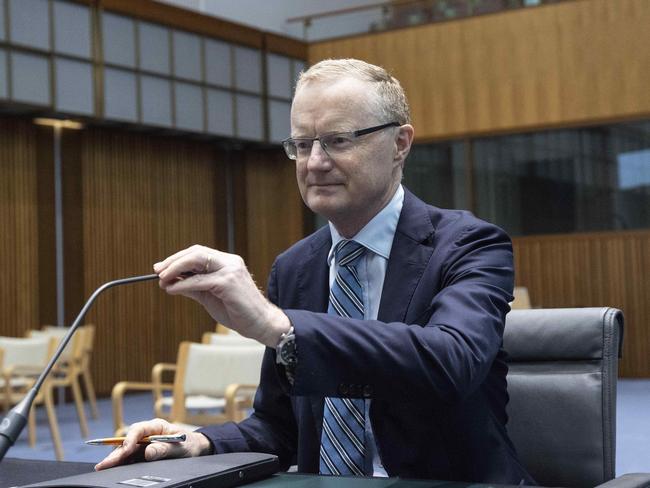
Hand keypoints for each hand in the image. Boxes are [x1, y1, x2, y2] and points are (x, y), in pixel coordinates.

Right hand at [94, 418, 211, 470]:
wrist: (195, 448)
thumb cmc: (189, 444)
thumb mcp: (180, 447)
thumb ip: (165, 449)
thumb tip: (148, 452)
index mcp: (157, 426)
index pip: (139, 429)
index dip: (130, 439)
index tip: (125, 449)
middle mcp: (148, 433)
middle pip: (128, 441)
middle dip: (116, 452)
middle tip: (104, 464)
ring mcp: (144, 443)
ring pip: (127, 450)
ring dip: (116, 458)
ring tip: (103, 468)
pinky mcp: (143, 453)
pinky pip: (131, 457)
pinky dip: (122, 463)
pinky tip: (114, 468)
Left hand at [154, 245, 289, 346]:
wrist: (260, 323)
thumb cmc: (238, 312)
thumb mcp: (210, 297)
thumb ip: (193, 288)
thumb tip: (171, 283)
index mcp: (227, 262)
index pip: (198, 253)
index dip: (177, 258)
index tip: (161, 268)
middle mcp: (229, 262)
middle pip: (196, 252)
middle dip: (173, 261)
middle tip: (157, 271)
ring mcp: (230, 270)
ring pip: (196, 260)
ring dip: (175, 269)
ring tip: (162, 279)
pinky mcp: (228, 282)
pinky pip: (199, 280)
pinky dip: (183, 284)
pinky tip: (172, 289)